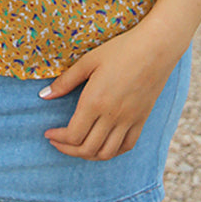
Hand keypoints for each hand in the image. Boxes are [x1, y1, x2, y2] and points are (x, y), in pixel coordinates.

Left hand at [39, 24, 181, 160]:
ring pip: (106, 153)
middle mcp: (112, 116)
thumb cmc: (121, 49)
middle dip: (68, 149)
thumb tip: (43, 96)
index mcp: (95, 101)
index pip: (73, 135)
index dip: (58, 139)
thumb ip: (65, 81)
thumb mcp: (88, 61)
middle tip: (57, 141)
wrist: (156, 47)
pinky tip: (102, 144)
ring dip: (88, 155)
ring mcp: (129, 120)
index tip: (49, 133)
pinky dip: (112, 152)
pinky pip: (126, 146)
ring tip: (77, 145)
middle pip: (87, 148)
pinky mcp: (141, 120)